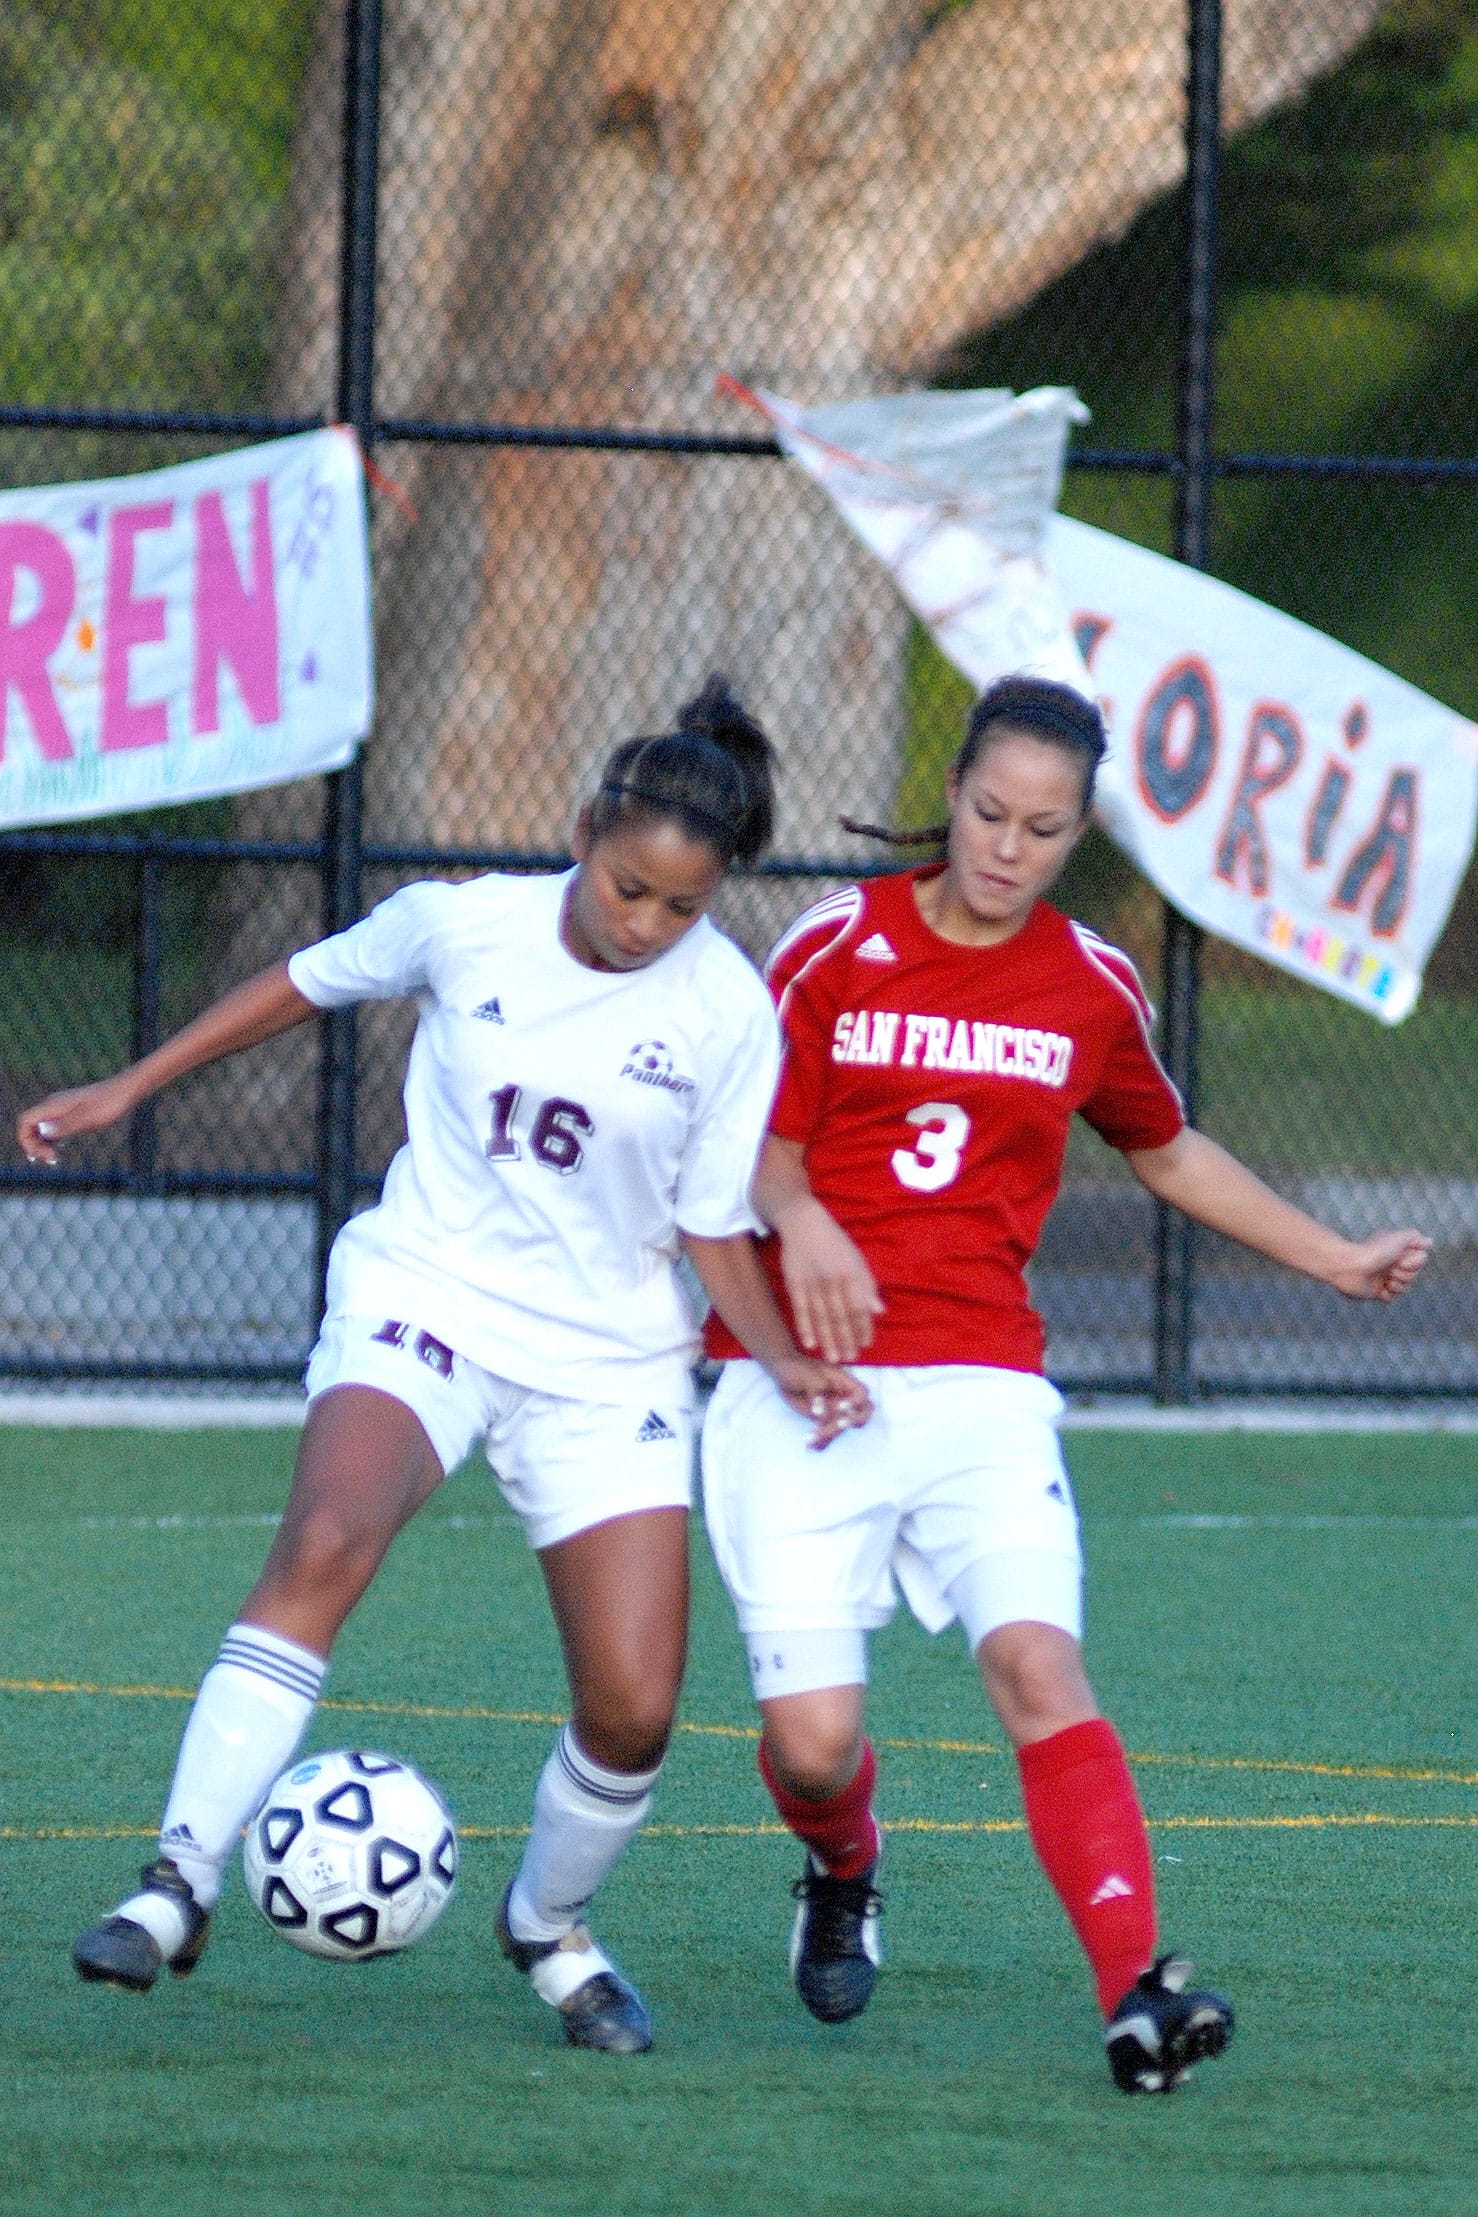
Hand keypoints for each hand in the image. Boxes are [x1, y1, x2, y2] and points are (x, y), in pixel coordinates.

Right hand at [16, 1074, 137, 1164]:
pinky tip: (59, 1148)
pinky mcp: (69, 1112)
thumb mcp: (88, 1118)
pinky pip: (51, 1126)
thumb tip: (43, 1132)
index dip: (25, 1140)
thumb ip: (65, 1125)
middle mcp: (52, 1105)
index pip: (24, 1121)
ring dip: (41, 1143)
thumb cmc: (109, 1103)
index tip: (42, 1155)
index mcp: (53, 1105)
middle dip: (33, 1145)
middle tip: (51, 1160)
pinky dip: (51, 1139)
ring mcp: (60, 1108)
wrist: (124, 1090)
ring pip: (39, 1127)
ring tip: (53, 1158)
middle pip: (29, 1126)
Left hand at [766, 1354, 872, 1449]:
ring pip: (840, 1427)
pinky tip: (810, 1445)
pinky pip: (826, 1433)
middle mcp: (842, 1397)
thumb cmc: (798, 1367)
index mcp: (843, 1381)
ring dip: (829, 1434)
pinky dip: (820, 1442)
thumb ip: (817, 1391)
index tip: (841, 1406)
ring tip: (812, 1438)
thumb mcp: (808, 1376)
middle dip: (853, 1421)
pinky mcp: (821, 1420)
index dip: (856, 1402)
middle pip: (860, 1413)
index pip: (862, 1393)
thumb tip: (820, 1412)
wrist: (782, 1371)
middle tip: (838, 1425)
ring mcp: (833, 1409)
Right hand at [777, 1200, 884, 1363]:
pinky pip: (801, 1310)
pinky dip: (805, 1327)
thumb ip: (867, 1286)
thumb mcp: (857, 1260)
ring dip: (828, 1339)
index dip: (863, 1327)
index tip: (866, 1344)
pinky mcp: (795, 1284)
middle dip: (846, 1339)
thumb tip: (879, 1311)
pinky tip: (810, 1344)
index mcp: (852, 1273)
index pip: (859, 1306)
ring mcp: (813, 1283)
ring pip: (822, 1317)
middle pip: (841, 1316)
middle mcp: (833, 1280)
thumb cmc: (835, 1243)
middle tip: (851, 1358)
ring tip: (834, 1358)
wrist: (804, 1224)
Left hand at [1327, 1227, 1431, 1300]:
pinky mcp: (1375, 1291)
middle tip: (1391, 1269)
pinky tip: (1380, 1289)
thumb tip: (1430, 1242)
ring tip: (1385, 1279)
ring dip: (1398, 1285)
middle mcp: (1391, 1264)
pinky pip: (1391, 1298)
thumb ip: (1415, 1237)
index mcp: (1397, 1251)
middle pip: (1414, 1276)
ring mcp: (1383, 1278)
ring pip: (1405, 1288)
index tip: (1402, 1259)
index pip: (1420, 1261)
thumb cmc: (1374, 1250)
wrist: (1350, 1266)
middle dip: (1405, 1274)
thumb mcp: (1399, 1237)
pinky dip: (1388, 1294)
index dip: (1414, 1262)